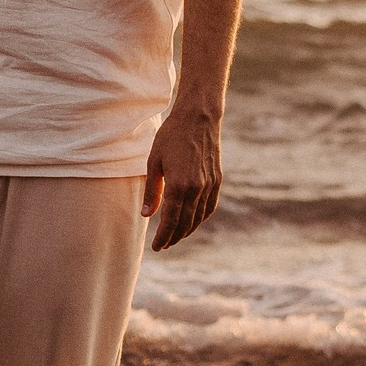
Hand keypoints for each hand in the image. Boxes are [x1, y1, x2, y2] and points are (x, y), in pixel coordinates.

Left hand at [142, 105, 221, 253]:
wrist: (198, 117)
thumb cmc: (171, 136)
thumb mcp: (154, 161)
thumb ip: (152, 191)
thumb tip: (147, 215)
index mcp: (179, 185)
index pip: (171, 221)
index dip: (163, 237)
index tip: (156, 247)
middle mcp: (197, 189)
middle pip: (185, 223)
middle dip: (174, 237)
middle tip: (164, 245)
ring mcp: (209, 185)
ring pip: (199, 217)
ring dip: (188, 230)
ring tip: (176, 236)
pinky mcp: (217, 180)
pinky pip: (210, 206)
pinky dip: (201, 218)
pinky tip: (193, 221)